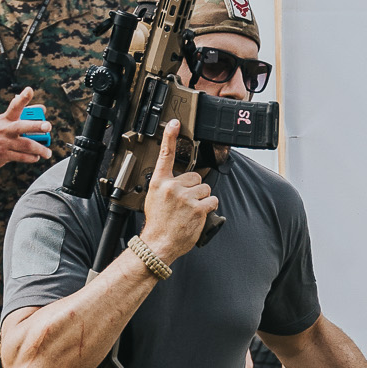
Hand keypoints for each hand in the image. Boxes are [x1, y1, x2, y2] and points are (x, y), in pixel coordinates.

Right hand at [0, 88, 53, 170]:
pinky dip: (31, 158)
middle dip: (37, 125)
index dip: (23, 98)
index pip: (14, 106)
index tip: (29, 90)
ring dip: (40, 149)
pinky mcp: (2, 155)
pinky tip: (35, 157)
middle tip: (48, 126)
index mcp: (5, 119)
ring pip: (26, 145)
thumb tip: (42, 108)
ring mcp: (3, 143)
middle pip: (22, 126)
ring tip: (47, 152)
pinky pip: (21, 157)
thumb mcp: (3, 121)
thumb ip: (23, 114)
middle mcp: (4, 129)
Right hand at [139, 120, 217, 263]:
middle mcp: (172, 187)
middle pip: (195, 177)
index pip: (165, 155)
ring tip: (190, 211)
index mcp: (159, 183)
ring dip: (202, 199)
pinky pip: (212, 201)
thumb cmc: (157, 224)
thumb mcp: (154, 199)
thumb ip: (167, 186)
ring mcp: (185, 197)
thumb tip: (180, 181)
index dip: (170, 137)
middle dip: (194, 189)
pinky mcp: (197, 208)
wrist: (158, 244)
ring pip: (205, 189)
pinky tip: (198, 215)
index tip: (175, 123)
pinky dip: (209, 208)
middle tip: (185, 203)